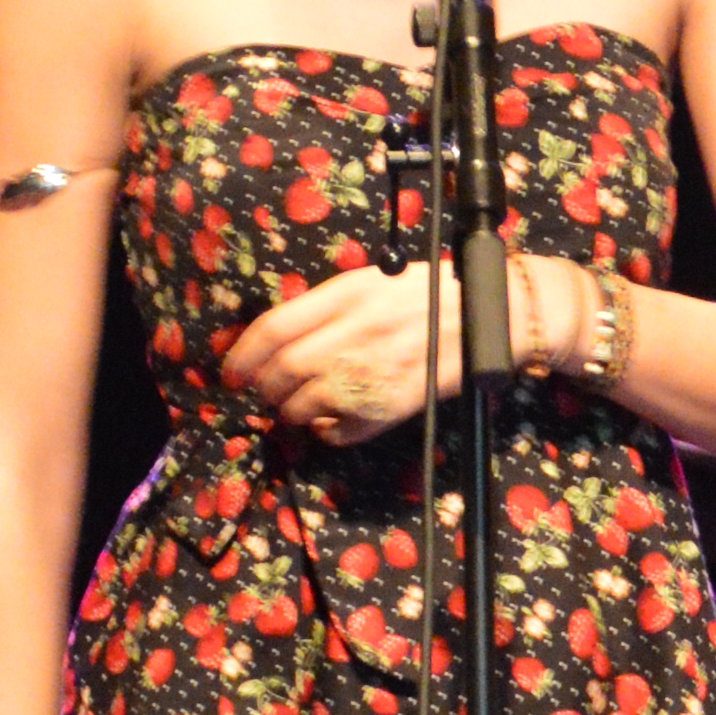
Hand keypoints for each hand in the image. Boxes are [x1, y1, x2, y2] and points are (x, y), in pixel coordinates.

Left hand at [221, 252, 459, 441]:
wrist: (484, 319)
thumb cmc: (425, 294)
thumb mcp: (370, 282)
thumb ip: (322, 307)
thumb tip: (272, 339)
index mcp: (348, 297)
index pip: (275, 329)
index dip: (242, 354)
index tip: (231, 372)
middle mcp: (356, 337)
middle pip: (282, 371)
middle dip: (264, 386)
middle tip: (266, 388)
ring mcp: (372, 376)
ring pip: (301, 407)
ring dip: (290, 409)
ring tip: (300, 402)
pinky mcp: (389, 409)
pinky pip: (335, 432)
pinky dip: (323, 430)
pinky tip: (332, 416)